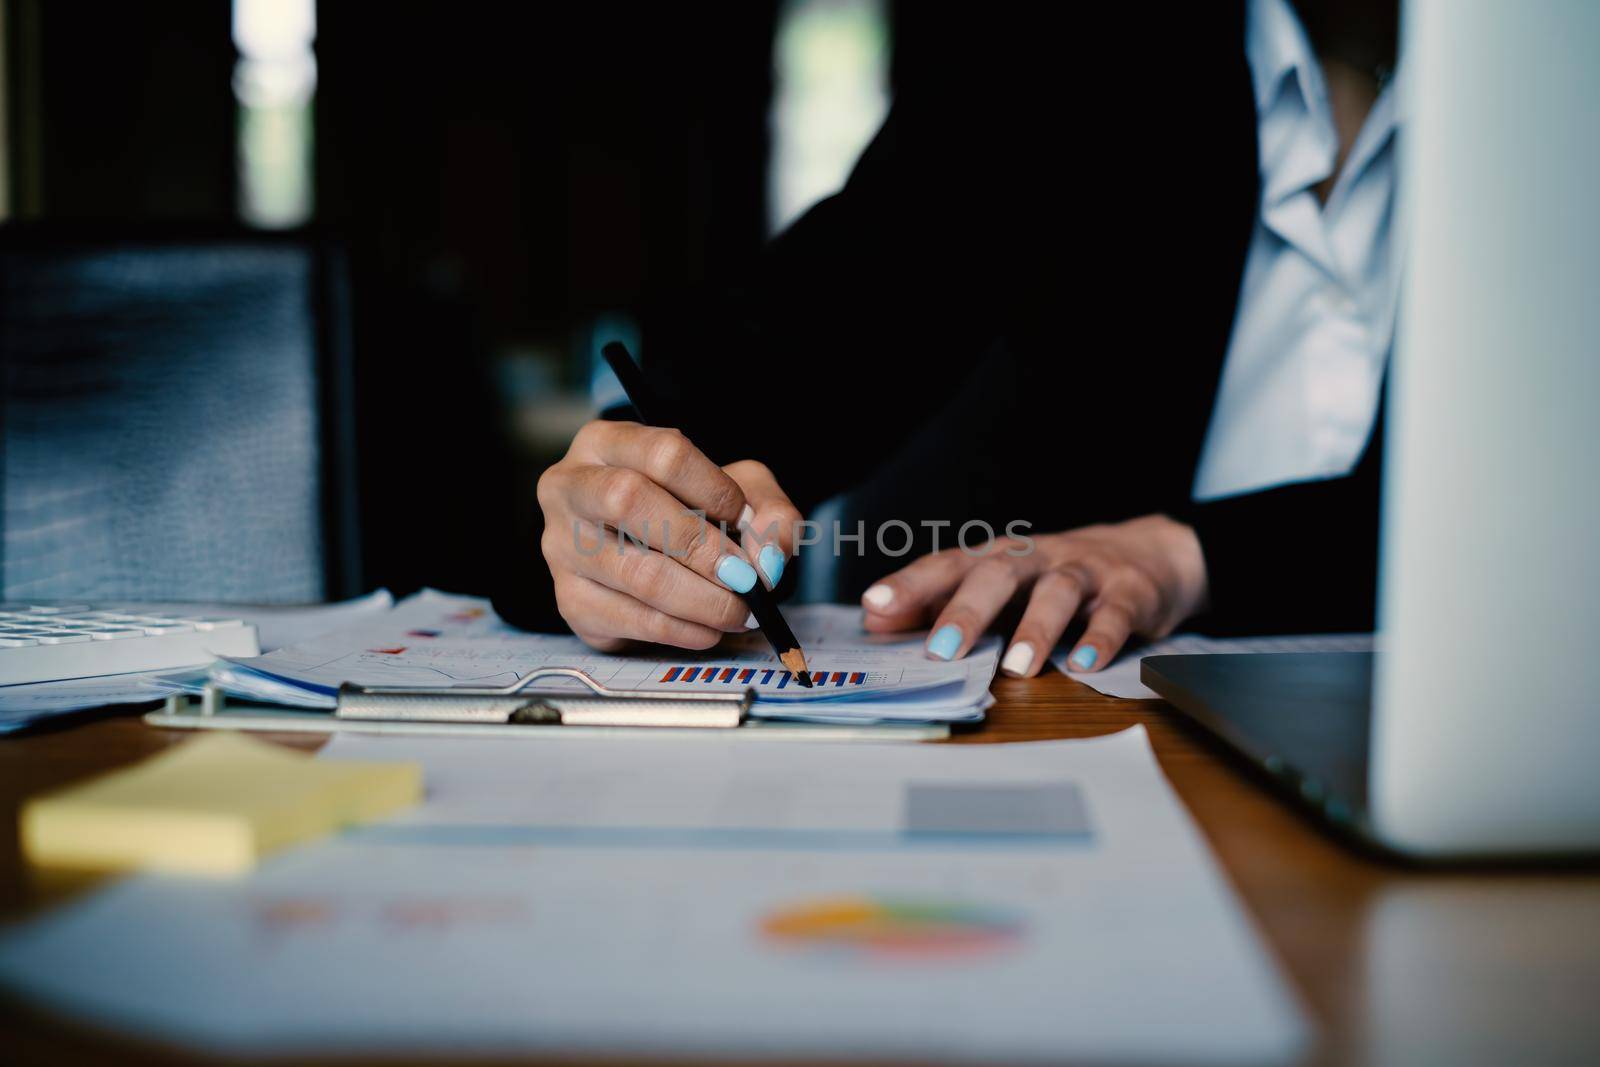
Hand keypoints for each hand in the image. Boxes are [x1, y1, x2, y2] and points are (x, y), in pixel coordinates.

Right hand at [536, 420, 800, 651]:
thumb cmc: (687, 509)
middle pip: (628, 500)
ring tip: (739, 611)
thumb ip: (767, 511)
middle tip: (745, 576)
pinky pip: (629, 619)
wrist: (646, 553)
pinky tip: (709, 629)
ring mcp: (561, 547)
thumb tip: (768, 559)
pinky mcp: (571, 600)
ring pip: (633, 571)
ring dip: (700, 599)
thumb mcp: (736, 489)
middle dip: (701, 545)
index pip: (662, 453)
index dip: (712, 488)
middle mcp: (569, 488)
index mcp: (605, 443)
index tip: (743, 517)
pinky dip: (681, 630)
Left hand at [860, 515, 1207, 675]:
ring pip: (1057, 591)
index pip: (947, 565)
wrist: (1149, 555)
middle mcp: (1036, 558)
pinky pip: (1114, 614)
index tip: (876, 606)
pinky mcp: (1128, 593)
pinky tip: (1084, 665)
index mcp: (997, 557)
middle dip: (966, 610)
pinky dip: (1100, 639)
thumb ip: (939, 603)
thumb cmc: (1054, 578)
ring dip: (1036, 627)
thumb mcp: (999, 587)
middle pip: (997, 574)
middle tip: (940, 650)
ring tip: (1018, 666)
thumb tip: (875, 620)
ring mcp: (1084, 572)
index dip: (912, 584)